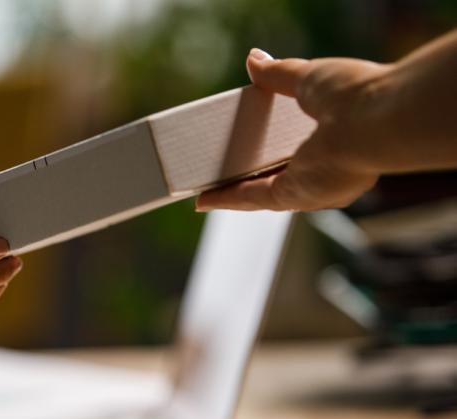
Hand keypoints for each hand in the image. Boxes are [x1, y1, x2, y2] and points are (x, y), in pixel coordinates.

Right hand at [196, 48, 390, 210]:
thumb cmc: (358, 95)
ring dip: (232, 192)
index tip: (253, 149)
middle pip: (277, 178)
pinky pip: (252, 199)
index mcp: (341, 144)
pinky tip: (205, 198)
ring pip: (261, 194)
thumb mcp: (309, 78)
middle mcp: (327, 175)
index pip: (299, 153)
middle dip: (249, 177)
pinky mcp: (292, 196)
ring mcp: (310, 189)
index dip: (274, 153)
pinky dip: (227, 199)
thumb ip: (279, 74)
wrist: (374, 119)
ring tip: (206, 185)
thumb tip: (254, 59)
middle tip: (222, 167)